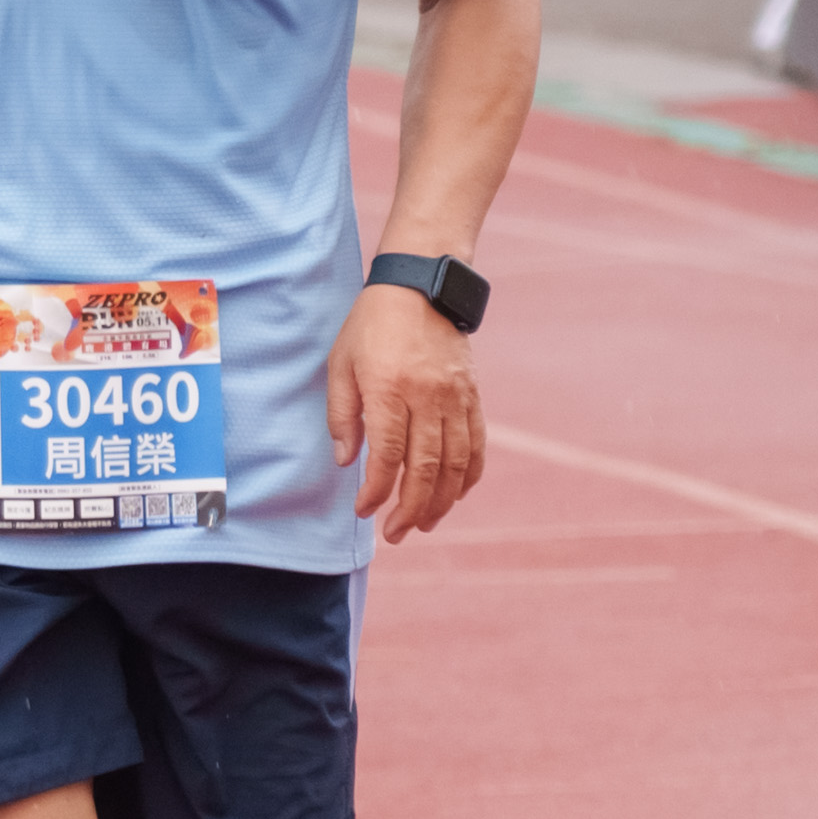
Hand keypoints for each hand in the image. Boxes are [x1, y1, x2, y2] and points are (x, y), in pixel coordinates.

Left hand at [329, 279, 484, 541]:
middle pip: (426, 468)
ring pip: (456, 463)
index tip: (364, 510)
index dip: (376, 491)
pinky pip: (476, 444)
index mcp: (389, 389)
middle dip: (410, 509)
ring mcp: (455, 397)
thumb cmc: (372, 325)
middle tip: (395, 533)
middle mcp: (427, 397)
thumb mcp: (341, 364)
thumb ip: (342, 415)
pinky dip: (469, 475)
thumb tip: (347, 462)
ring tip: (424, 524)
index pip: (388, 455)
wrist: (421, 285)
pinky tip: (456, 495)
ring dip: (442, 501)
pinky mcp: (471, 395)